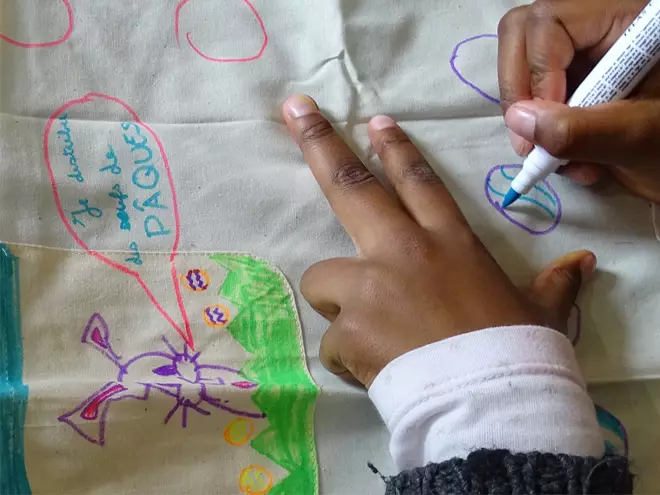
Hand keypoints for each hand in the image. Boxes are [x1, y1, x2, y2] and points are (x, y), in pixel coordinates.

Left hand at [282, 95, 595, 386]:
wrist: (490, 403)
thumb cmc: (517, 351)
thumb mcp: (539, 311)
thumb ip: (555, 284)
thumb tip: (584, 264)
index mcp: (448, 243)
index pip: (417, 182)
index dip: (395, 149)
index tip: (374, 121)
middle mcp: (402, 253)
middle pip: (352, 186)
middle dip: (320, 144)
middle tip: (295, 109)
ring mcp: (369, 288)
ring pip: (322, 275)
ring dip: (337, 298)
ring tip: (366, 330)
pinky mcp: (347, 330)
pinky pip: (332, 340)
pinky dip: (346, 355)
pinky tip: (372, 371)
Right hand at [498, 0, 659, 201]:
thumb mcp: (636, 138)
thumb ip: (580, 130)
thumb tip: (517, 120)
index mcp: (628, 20)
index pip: (550, 23)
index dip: (537, 73)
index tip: (544, 125)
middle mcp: (598, 24)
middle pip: (523, 33)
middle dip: (521, 93)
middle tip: (531, 141)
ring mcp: (581, 49)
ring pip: (519, 63)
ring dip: (528, 119)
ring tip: (560, 159)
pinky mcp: (570, 75)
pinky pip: (530, 91)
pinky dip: (537, 130)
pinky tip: (566, 156)